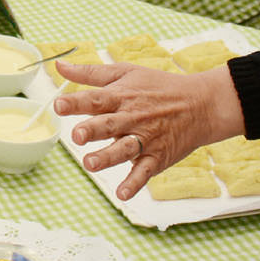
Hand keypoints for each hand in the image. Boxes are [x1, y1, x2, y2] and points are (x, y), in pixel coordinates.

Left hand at [53, 61, 245, 198]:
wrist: (201, 104)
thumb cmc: (158, 86)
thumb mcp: (125, 72)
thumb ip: (90, 73)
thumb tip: (59, 66)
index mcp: (121, 96)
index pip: (95, 99)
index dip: (76, 102)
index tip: (58, 105)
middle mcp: (132, 118)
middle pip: (109, 125)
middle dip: (92, 130)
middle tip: (77, 136)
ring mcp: (145, 139)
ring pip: (124, 149)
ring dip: (107, 157)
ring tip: (90, 164)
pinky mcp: (158, 157)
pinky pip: (144, 172)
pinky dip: (134, 184)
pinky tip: (122, 194)